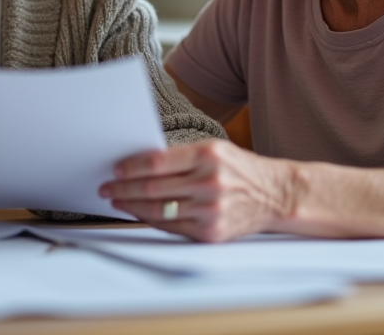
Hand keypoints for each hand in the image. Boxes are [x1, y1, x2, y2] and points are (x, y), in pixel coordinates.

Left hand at [99, 139, 293, 241]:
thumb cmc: (240, 169)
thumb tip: (140, 164)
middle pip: (154, 188)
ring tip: (117, 201)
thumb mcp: (215, 150)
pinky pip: (172, 227)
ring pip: (159, 210)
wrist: (276, 194)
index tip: (115, 169)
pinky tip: (140, 213)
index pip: (158, 162)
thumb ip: (181, 156)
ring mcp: (211, 210)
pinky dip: (151, 220)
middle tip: (107, 188)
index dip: (132, 167)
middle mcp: (210, 182)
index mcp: (208, 155)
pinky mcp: (212, 232)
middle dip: (124, 188)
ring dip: (132, 206)